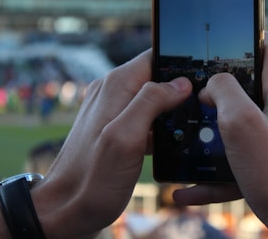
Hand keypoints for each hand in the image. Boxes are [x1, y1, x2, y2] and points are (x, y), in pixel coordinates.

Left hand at [32, 50, 192, 238]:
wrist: (65, 210)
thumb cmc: (92, 179)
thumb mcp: (125, 138)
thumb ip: (151, 103)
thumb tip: (181, 83)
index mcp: (115, 86)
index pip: (154, 57)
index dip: (180, 64)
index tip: (202, 78)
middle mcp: (112, 91)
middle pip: (155, 76)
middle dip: (180, 88)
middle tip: (201, 106)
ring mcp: (112, 110)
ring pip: (152, 97)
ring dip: (171, 108)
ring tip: (190, 124)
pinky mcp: (114, 128)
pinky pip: (144, 116)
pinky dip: (160, 124)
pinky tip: (171, 141)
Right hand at [174, 32, 267, 237]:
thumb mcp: (240, 123)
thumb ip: (223, 90)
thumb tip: (213, 86)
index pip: (264, 43)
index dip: (236, 43)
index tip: (211, 55)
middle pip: (253, 84)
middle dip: (221, 97)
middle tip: (196, 107)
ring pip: (252, 122)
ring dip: (221, 137)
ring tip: (192, 152)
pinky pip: (257, 152)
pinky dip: (229, 166)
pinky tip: (195, 188)